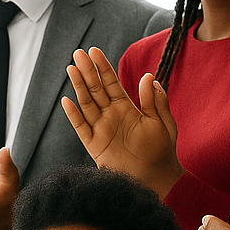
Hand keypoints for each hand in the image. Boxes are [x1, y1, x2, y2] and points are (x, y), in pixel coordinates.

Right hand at [61, 47, 181, 197]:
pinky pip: (81, 128)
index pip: (111, 82)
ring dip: (78, 87)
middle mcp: (111, 116)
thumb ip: (154, 101)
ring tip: (71, 69)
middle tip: (78, 53)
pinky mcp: (95, 146)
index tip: (94, 51)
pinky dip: (74, 116)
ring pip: (86, 104)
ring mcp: (102, 129)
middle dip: (87, 71)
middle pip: (95, 89)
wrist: (157, 178)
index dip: (102, 67)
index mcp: (126, 108)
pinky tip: (67, 101)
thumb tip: (148, 76)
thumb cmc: (162, 151)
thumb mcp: (161, 122)